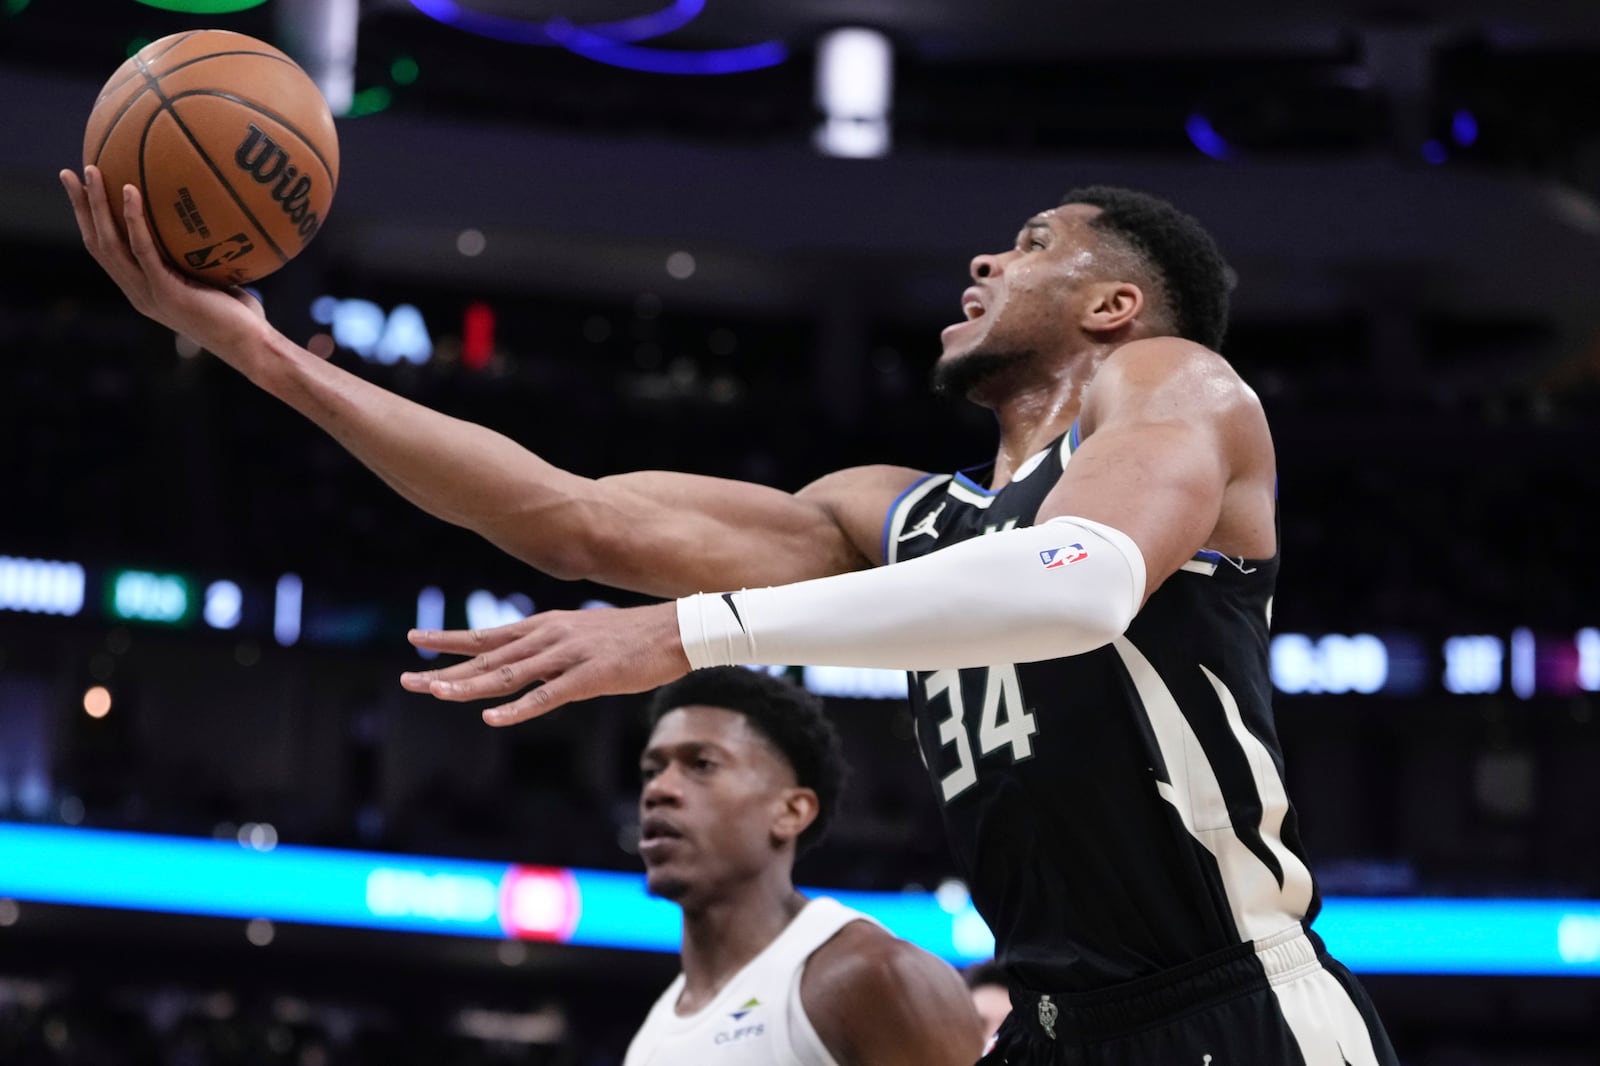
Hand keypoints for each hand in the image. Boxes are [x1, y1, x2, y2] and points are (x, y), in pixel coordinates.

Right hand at [60, 166, 266, 358]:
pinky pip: (143, 250)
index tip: (82, 191)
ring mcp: (149, 294)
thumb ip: (200, 256)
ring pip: (110, 244)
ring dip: (97, 206)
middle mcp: (138, 292)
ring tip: (92, 171)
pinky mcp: (166, 293)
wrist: (252, 346)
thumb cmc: (241, 315)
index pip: (106, 252)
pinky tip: (131, 191)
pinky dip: (133, 219)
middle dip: (81, 208)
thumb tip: (210, 218)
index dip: (90, 222)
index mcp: (142, 289)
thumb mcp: (213, 279)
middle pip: (97, 244)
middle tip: (68, 173)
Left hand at [400, 602, 692, 725]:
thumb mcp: (582, 634)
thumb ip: (552, 649)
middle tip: (408, 679)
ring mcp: (567, 656)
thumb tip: (529, 664)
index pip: (488, 634)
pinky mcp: (589, 676)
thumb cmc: (632, 637)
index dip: (451, 639)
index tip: (415, 639)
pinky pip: (547, 696)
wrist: (675, 630)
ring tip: (436, 693)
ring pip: (509, 674)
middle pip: (488, 656)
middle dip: (446, 668)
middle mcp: (549, 637)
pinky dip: (518, 708)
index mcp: (546, 627)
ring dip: (471, 686)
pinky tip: (493, 717)